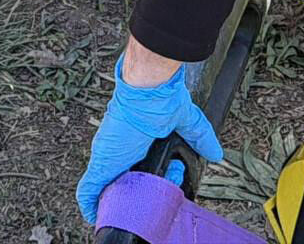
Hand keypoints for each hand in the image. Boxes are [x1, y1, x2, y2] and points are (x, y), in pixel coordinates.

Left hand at [75, 46, 219, 224]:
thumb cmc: (160, 99)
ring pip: (108, 189)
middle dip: (142, 193)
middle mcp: (123, 153)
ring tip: (135, 207)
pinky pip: (88, 191)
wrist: (147, 91)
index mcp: (139, 145)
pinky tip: (96, 213)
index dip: (156, 182)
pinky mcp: (101, 165)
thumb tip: (215, 153)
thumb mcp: (185, 123)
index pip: (142, 171)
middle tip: (162, 190)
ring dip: (119, 200)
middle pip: (127, 182)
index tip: (172, 179)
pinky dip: (91, 204)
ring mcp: (110, 160)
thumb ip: (199, 137)